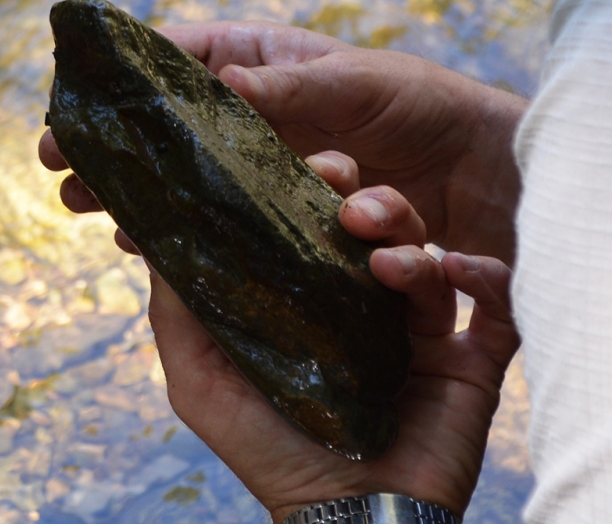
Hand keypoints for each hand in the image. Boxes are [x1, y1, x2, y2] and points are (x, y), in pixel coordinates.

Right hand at [40, 21, 525, 263]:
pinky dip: (175, 230)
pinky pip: (210, 219)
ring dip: (130, 192)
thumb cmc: (424, 107)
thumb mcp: (358, 84)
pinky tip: (142, 244)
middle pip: (159, 126)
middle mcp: (249, 113)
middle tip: (60, 171)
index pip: (175, 59)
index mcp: (260, 61)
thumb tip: (223, 86)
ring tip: (89, 211)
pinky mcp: (271, 212)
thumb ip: (291, 87)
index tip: (75, 102)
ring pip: (175, 175)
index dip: (120, 81)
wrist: (482, 174)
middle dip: (109, 146)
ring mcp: (256, 164)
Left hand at [134, 151, 517, 520]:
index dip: (307, 188)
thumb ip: (177, 310)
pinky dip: (484, 276)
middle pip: (375, 228)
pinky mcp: (467, 362)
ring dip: (409, 242)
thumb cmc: (265, 452)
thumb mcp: (200, 381)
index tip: (300, 162)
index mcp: (306, 303)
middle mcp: (361, 308)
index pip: (311, 227)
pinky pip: (495, 303)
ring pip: (427, 257)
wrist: (346, 519)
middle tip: (345, 190)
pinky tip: (457, 270)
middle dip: (366, 198)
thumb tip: (155, 234)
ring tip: (384, 260)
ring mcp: (415, 333)